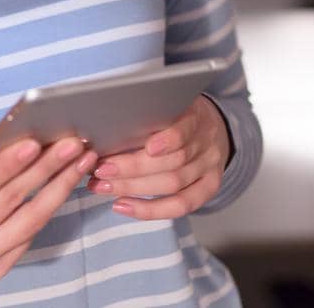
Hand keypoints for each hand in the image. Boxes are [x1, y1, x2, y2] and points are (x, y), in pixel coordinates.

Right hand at [0, 135, 96, 299]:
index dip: (8, 164)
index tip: (33, 142)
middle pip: (12, 200)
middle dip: (46, 169)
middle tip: (71, 144)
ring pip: (29, 221)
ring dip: (59, 189)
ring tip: (80, 163)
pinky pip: (27, 238)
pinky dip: (47, 212)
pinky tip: (63, 187)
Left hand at [85, 95, 230, 219]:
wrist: (212, 128)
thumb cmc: (178, 114)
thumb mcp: (168, 104)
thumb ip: (146, 113)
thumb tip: (104, 127)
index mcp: (197, 116)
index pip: (186, 129)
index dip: (169, 140)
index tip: (148, 147)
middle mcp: (206, 144)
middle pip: (173, 161)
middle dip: (133, 168)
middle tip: (101, 169)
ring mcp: (209, 168)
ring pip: (173, 184)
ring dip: (133, 187)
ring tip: (103, 186)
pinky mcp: (208, 188)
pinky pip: (180, 205)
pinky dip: (150, 210)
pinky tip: (123, 206)